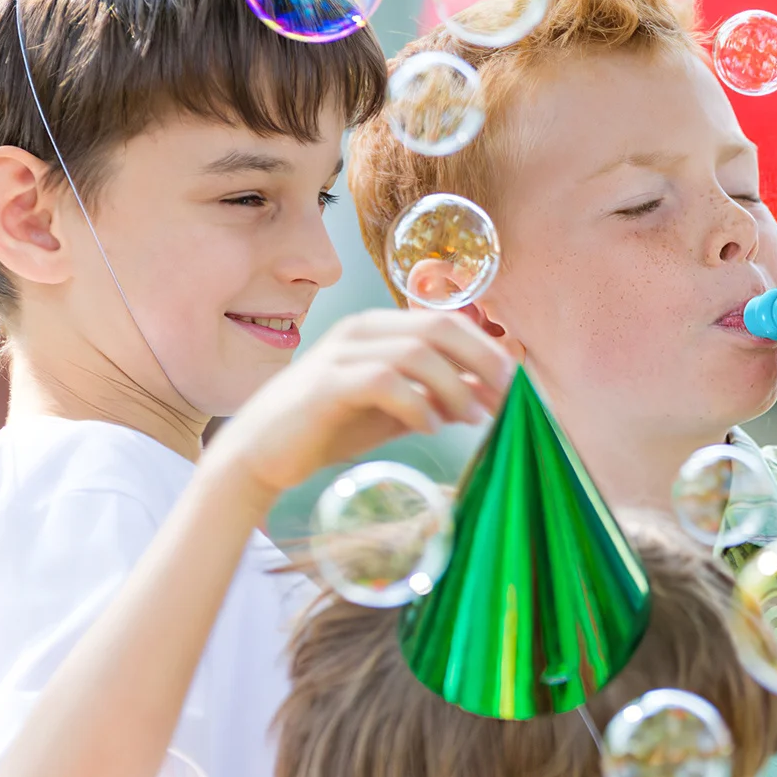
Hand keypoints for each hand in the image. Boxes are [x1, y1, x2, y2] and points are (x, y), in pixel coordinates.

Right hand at [205, 309, 512, 507]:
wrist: (262, 453)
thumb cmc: (330, 427)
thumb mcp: (396, 409)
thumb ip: (437, 396)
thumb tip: (488, 394)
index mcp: (379, 328)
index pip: (447, 322)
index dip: (487, 351)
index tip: (515, 385)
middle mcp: (361, 330)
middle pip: (439, 328)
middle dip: (482, 362)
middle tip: (506, 399)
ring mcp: (341, 353)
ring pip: (416, 353)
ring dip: (454, 387)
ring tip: (469, 418)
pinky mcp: (326, 384)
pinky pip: (384, 382)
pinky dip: (417, 404)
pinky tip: (430, 427)